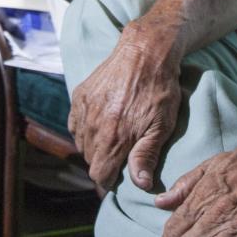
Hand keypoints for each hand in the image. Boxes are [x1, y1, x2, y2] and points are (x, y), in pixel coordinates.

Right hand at [68, 25, 183, 193]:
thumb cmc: (159, 90)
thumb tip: (141, 184)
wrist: (145, 52)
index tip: (119, 177)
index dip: (109, 181)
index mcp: (114, 138)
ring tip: (112, 139)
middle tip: (121, 155)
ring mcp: (84, 110)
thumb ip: (146, 155)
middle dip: (103, 163)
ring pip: (81, 143)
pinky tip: (99, 125)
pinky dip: (84, 130)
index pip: (99, 175)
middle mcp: (94, 126)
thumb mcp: (162, 125)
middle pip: (90, 161)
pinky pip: (74, 124)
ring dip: (94, 147)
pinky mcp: (79, 96)